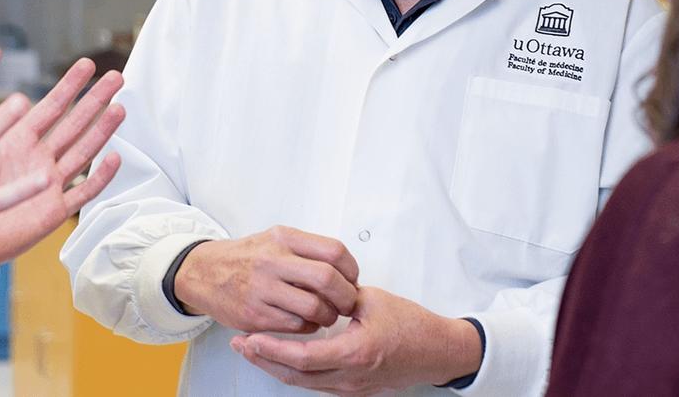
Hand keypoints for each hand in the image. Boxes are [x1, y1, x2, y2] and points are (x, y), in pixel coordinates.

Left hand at [0, 57, 124, 276]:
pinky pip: (82, 191)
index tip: (87, 65)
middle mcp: (38, 158)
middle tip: (115, 78)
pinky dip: (99, 177)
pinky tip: (113, 159)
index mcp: (18, 140)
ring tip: (120, 109)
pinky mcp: (54, 210)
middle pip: (74, 123)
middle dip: (95, 100)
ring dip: (102, 131)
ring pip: (83, 152)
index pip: (50, 106)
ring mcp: (49, 183)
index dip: (69, 85)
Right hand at [175, 226, 359, 333]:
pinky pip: (296, 325)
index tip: (352, 279)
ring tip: (326, 315)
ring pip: (314, 307)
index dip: (351, 269)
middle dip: (346, 296)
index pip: (334, 251)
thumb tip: (346, 270)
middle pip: (328, 279)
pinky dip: (308, 327)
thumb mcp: (275, 239)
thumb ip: (307, 249)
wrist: (203, 272)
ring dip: (328, 316)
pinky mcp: (254, 314)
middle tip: (347, 303)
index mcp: (283, 238)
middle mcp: (273, 260)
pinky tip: (306, 322)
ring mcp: (262, 288)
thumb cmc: (247, 258)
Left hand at [231, 287, 483, 394]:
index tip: (250, 338)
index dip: (272, 349)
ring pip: (304, 382)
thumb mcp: (373, 301)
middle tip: (240, 345)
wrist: (439, 351)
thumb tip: (313, 290)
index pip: (303, 357)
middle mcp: (350, 377)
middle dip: (263, 360)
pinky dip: (295, 370)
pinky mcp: (354, 388)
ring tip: (252, 349)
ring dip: (275, 366)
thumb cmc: (413, 326)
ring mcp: (351, 387)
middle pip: (295, 376)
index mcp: (355, 353)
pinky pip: (317, 382)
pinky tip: (281, 357)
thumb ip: (338, 298)